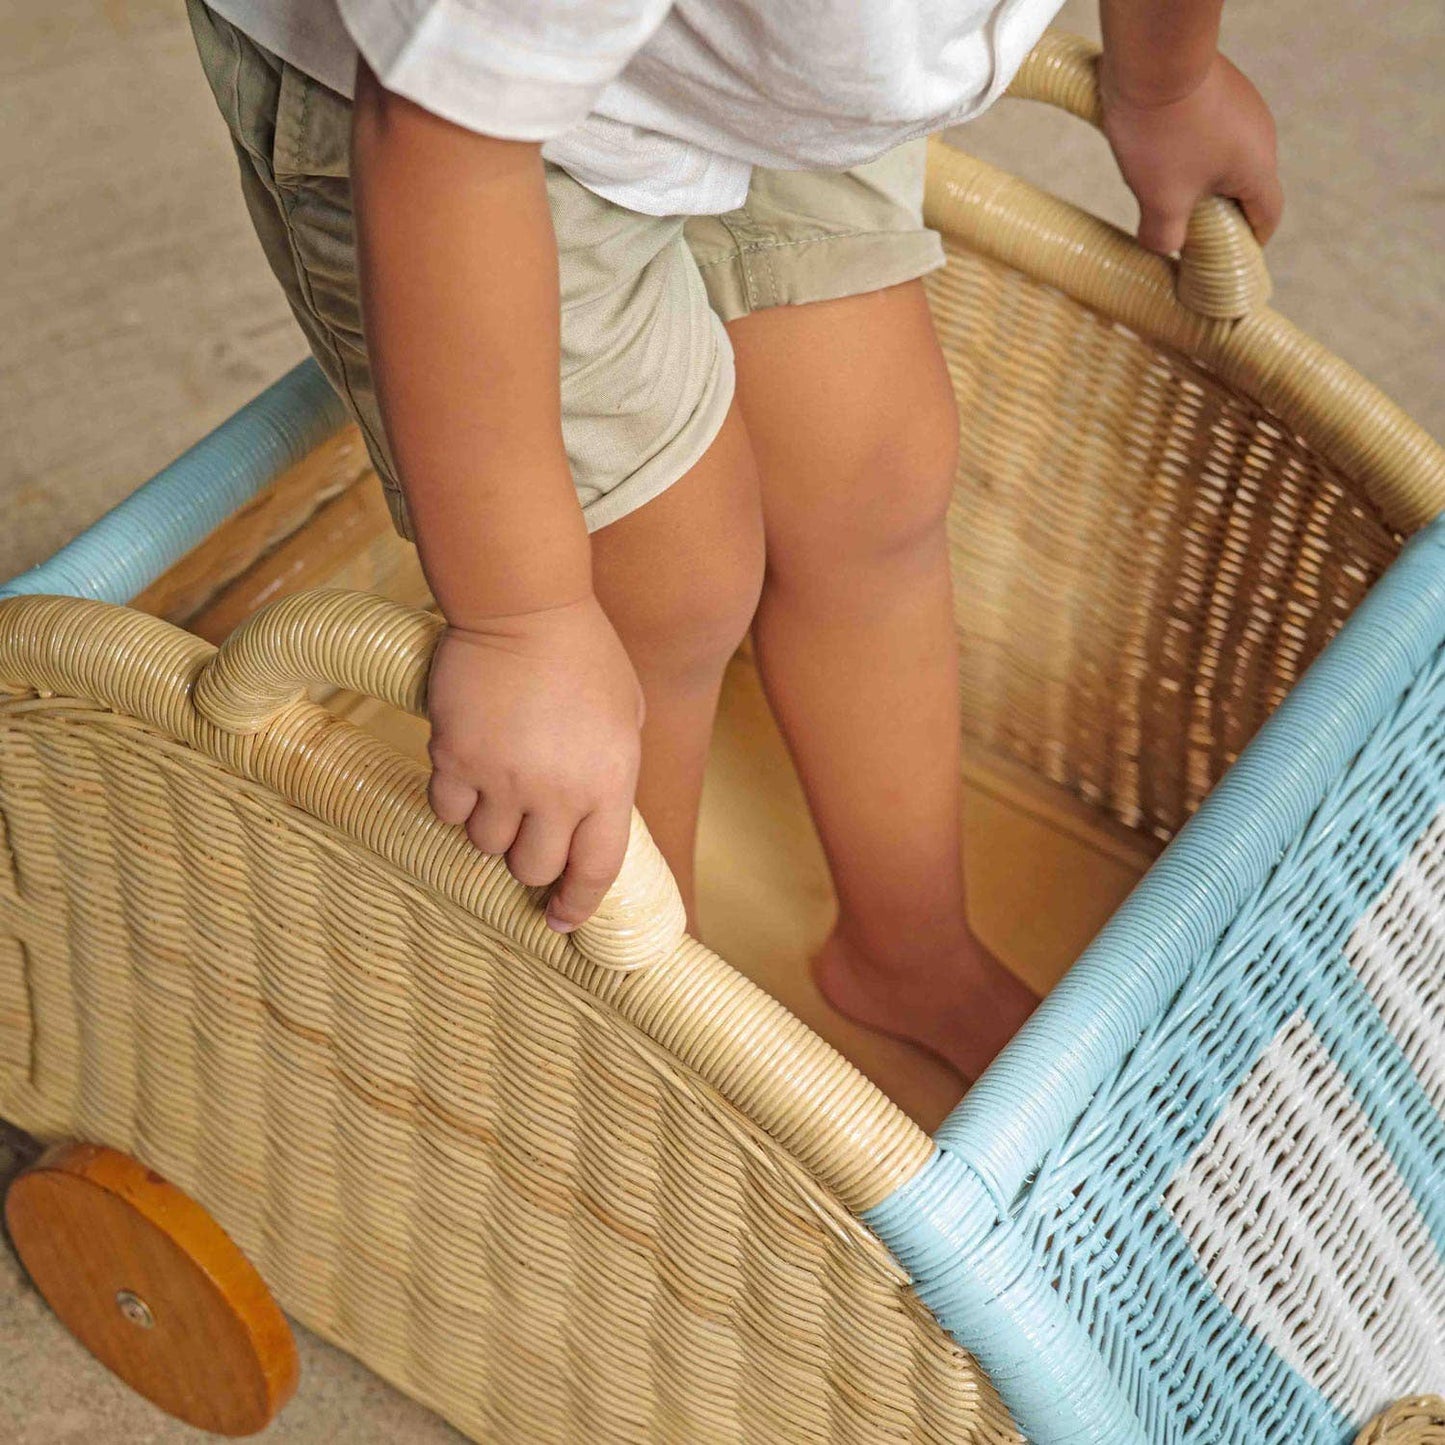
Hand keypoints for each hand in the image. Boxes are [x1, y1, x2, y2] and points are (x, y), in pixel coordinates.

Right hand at [425, 595, 645, 932]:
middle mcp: (557, 791)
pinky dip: (456, 800)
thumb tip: (598, 822)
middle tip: (526, 832)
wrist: (523, 605)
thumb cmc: (584, 654)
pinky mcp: (455, 757)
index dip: (578, 905)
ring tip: (498, 787)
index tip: (563, 921)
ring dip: (491, 828)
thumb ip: (615, 775)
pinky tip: (467, 769)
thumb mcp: (628, 716)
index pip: (596, 871)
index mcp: (609, 783)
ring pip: (485, 844)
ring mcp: (502, 777)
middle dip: (530, 860)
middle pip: (533, 868)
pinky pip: (448, 810)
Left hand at [1101, 52, 1282, 255]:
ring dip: (1197, 179)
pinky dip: (1188, 149)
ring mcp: (1242, 105)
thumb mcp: (1160, 199)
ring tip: (1160, 187)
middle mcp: (1261, 134)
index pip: (1268, 216)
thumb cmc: (1163, 133)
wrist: (1152, 57)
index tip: (1227, 257)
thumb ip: (1166, 235)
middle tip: (1182, 228)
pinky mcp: (1220, 87)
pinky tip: (1156, 150)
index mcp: (1258, 167)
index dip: (1250, 241)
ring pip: (1223, 158)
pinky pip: (1209, 130)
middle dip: (1216, 213)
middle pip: (1244, 187)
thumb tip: (1165, 246)